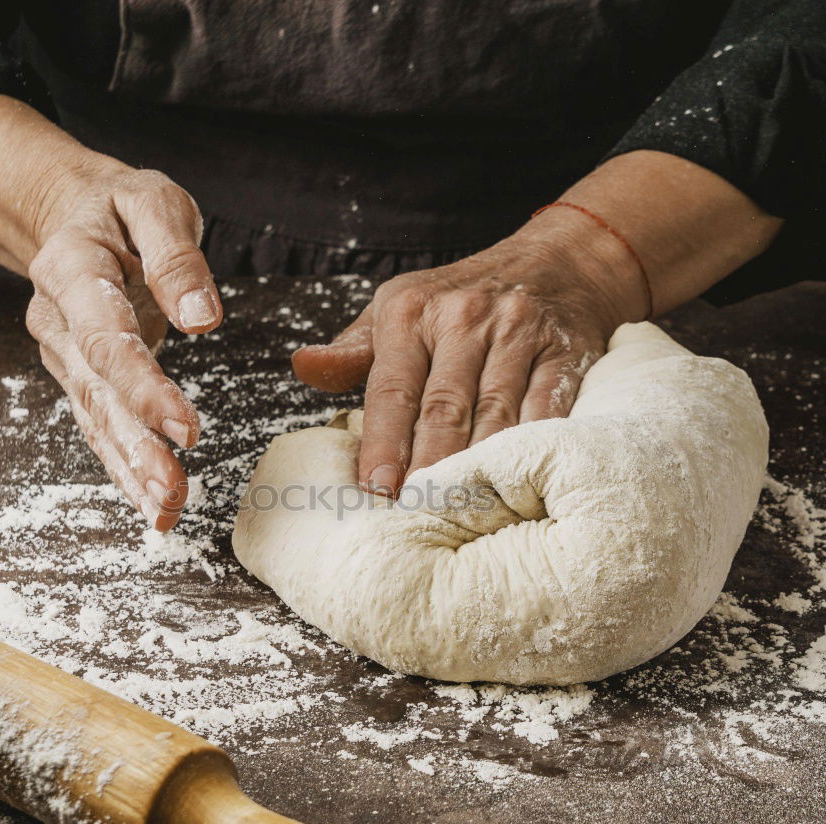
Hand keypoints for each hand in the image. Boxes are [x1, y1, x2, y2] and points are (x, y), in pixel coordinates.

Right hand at [27, 163, 221, 530]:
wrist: (70, 215)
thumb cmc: (120, 208)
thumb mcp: (152, 203)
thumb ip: (176, 257)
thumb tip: (202, 318)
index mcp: (71, 270)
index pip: (108, 339)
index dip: (144, 389)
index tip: (187, 430)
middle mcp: (58, 320)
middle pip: (99, 393)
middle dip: (137, 447)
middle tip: (174, 492)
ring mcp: (64, 354)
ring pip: (96, 420)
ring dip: (131, 470)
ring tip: (166, 512)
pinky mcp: (80, 376)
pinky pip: (99, 426)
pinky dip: (124, 467)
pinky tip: (150, 502)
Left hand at [292, 221, 635, 497]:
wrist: (557, 262)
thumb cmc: (460, 298)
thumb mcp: (397, 309)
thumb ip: (352, 351)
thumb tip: (303, 367)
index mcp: (412, 310)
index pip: (392, 389)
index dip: (383, 444)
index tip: (376, 489)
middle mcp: (465, 316)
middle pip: (443, 408)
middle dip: (427, 466)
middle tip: (414, 515)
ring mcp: (519, 333)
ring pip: (494, 415)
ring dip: (476, 468)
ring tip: (458, 512)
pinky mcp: (565, 352)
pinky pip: (546, 410)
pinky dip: (529, 451)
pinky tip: (514, 486)